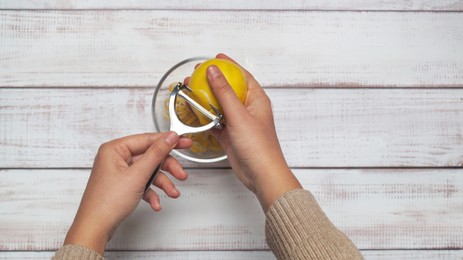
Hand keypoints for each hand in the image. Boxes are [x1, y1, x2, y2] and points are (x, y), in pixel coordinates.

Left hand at [64, 132, 191, 254]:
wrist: (95, 228)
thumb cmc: (106, 203)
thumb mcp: (138, 175)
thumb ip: (156, 154)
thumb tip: (169, 138)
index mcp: (114, 149)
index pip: (147, 139)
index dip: (168, 141)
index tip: (184, 142)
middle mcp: (116, 158)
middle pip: (150, 157)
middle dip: (167, 168)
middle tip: (181, 174)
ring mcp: (119, 173)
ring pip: (148, 172)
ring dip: (162, 183)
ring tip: (172, 192)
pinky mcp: (122, 185)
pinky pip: (142, 183)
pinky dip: (151, 193)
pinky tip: (155, 203)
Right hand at [206, 54, 301, 211]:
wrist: (260, 174)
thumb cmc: (259, 147)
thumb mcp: (239, 115)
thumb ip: (224, 92)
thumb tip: (214, 71)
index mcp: (256, 99)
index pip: (242, 75)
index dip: (229, 65)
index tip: (215, 58)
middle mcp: (248, 109)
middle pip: (229, 89)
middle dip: (213, 81)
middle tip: (197, 74)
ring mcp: (239, 122)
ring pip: (220, 105)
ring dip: (206, 99)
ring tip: (192, 90)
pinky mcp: (230, 134)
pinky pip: (215, 121)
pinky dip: (205, 117)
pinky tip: (195, 112)